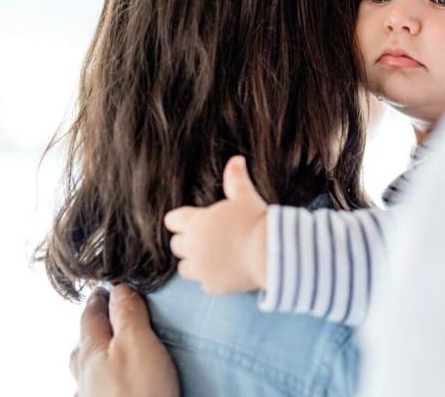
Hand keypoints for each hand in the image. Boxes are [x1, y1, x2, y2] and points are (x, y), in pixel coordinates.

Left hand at [71, 285, 178, 396]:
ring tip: (103, 351)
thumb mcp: (138, 343)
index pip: (91, 318)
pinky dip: (97, 385)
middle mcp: (86, 374)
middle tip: (102, 316)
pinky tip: (103, 388)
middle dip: (92, 329)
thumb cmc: (140, 392)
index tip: (104, 290)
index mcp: (92, 351)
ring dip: (93, 358)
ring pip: (86, 371)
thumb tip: (119, 290)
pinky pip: (93, 393)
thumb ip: (128, 315)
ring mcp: (92, 396)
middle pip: (83, 345)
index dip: (99, 301)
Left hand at [165, 156, 267, 293]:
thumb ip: (236, 178)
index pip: (173, 220)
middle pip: (177, 245)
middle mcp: (193, 246)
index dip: (181, 220)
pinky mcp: (212, 286)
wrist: (270, 253)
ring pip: (185, 267)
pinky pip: (204, 283)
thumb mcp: (246, 196)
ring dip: (194, 262)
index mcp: (196, 223)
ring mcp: (201, 268)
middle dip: (187, 241)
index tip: (190, 221)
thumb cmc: (256, 221)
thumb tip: (236, 159)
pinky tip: (226, 271)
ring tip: (211, 256)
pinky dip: (211, 277)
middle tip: (205, 238)